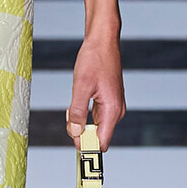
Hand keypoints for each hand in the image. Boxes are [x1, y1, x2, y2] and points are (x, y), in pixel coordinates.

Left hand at [65, 29, 125, 152]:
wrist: (103, 40)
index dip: (88, 147)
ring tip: (74, 101)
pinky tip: (78, 97)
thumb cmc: (94, 59)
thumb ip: (77, 111)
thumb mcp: (81, 86)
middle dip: (80, 130)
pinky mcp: (107, 100)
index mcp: (112, 110)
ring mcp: (112, 106)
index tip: (74, 146)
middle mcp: (115, 111)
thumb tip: (75, 132)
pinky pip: (93, 114)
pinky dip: (82, 111)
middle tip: (70, 113)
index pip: (102, 142)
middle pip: (96, 135)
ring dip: (80, 119)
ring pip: (93, 125)